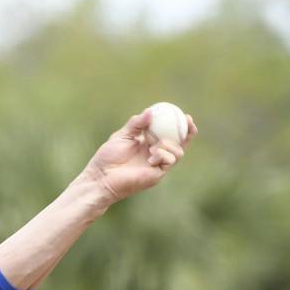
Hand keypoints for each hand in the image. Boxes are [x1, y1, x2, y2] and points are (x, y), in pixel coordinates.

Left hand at [81, 107, 196, 203]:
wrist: (101, 177)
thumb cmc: (108, 158)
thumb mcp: (122, 135)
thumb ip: (136, 124)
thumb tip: (150, 111)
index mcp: (149, 144)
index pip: (170, 133)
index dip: (180, 125)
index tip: (185, 114)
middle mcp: (156, 155)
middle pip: (180, 143)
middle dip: (188, 132)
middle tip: (188, 121)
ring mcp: (158, 165)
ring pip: (178, 152)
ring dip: (170, 144)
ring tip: (153, 146)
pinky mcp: (157, 175)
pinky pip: (170, 161)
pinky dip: (163, 154)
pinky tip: (151, 156)